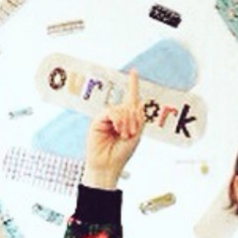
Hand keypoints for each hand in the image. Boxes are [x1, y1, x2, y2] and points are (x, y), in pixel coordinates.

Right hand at [84, 70, 144, 189]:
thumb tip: (139, 102)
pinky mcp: (99, 120)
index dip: (132, 84)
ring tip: (124, 135)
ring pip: (122, 109)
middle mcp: (117, 115)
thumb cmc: (121, 154)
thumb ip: (139, 119)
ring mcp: (107, 117)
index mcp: (127, 118)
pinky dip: (118, 120)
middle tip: (131, 133)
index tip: (133, 71)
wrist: (108, 165)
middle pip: (130, 105)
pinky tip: (118, 130)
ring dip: (127, 122)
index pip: (131, 98)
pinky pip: (112, 112)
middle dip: (134, 120)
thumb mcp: (136, 136)